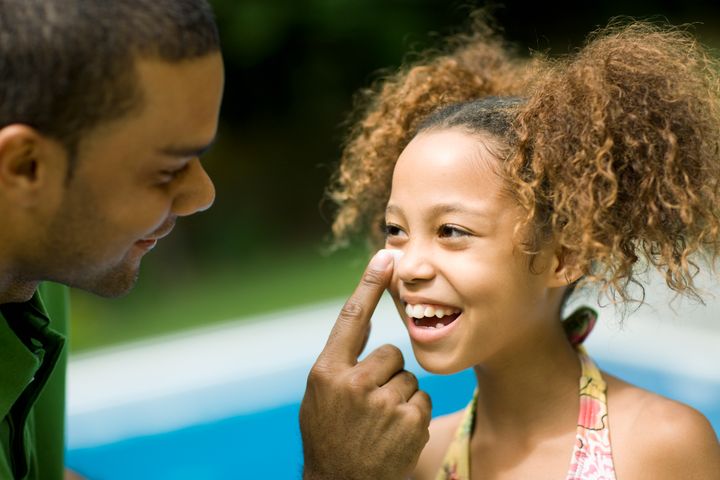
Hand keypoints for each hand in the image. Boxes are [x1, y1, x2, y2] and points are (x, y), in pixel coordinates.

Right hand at [300, 249, 431, 479]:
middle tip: (370, 406)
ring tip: (380, 424)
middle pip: (390, 353)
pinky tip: (394, 435)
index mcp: (326, 372)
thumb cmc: (331, 437)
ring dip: (400, 398)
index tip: (387, 256)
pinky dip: (412, 416)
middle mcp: (352, 383)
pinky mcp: (408, 422)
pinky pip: (421, 400)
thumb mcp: (321, 397)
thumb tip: (364, 324)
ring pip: (408, 378)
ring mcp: (381, 403)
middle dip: (386, 375)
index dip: (369, 284)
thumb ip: (341, 362)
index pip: (351, 318)